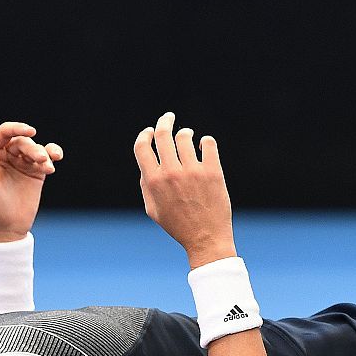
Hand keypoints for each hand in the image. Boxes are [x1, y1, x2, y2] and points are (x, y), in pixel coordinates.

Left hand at [0, 122, 63, 242]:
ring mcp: (22, 162)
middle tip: (40, 160)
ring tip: (47, 168)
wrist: (8, 226)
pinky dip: (54, 153)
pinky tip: (57, 157)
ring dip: (44, 154)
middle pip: (23, 141)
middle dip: (33, 148)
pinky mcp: (36, 171)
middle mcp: (7, 154)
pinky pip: (48, 156)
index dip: (18, 127)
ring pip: (37, 148)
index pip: (5, 132)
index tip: (31, 131)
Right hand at [133, 113, 235, 267]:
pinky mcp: (213, 171)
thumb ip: (145, 185)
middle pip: (162, 134)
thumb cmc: (178, 225)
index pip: (142, 146)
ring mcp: (193, 171)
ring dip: (185, 132)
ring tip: (188, 136)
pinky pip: (208, 143)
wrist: (206, 239)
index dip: (144, 135)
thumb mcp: (153, 209)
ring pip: (185, 136)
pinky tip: (204, 145)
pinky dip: (206, 140)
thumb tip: (146, 163)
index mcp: (154, 181)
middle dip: (164, 121)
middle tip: (168, 117)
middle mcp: (171, 173)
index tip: (149, 131)